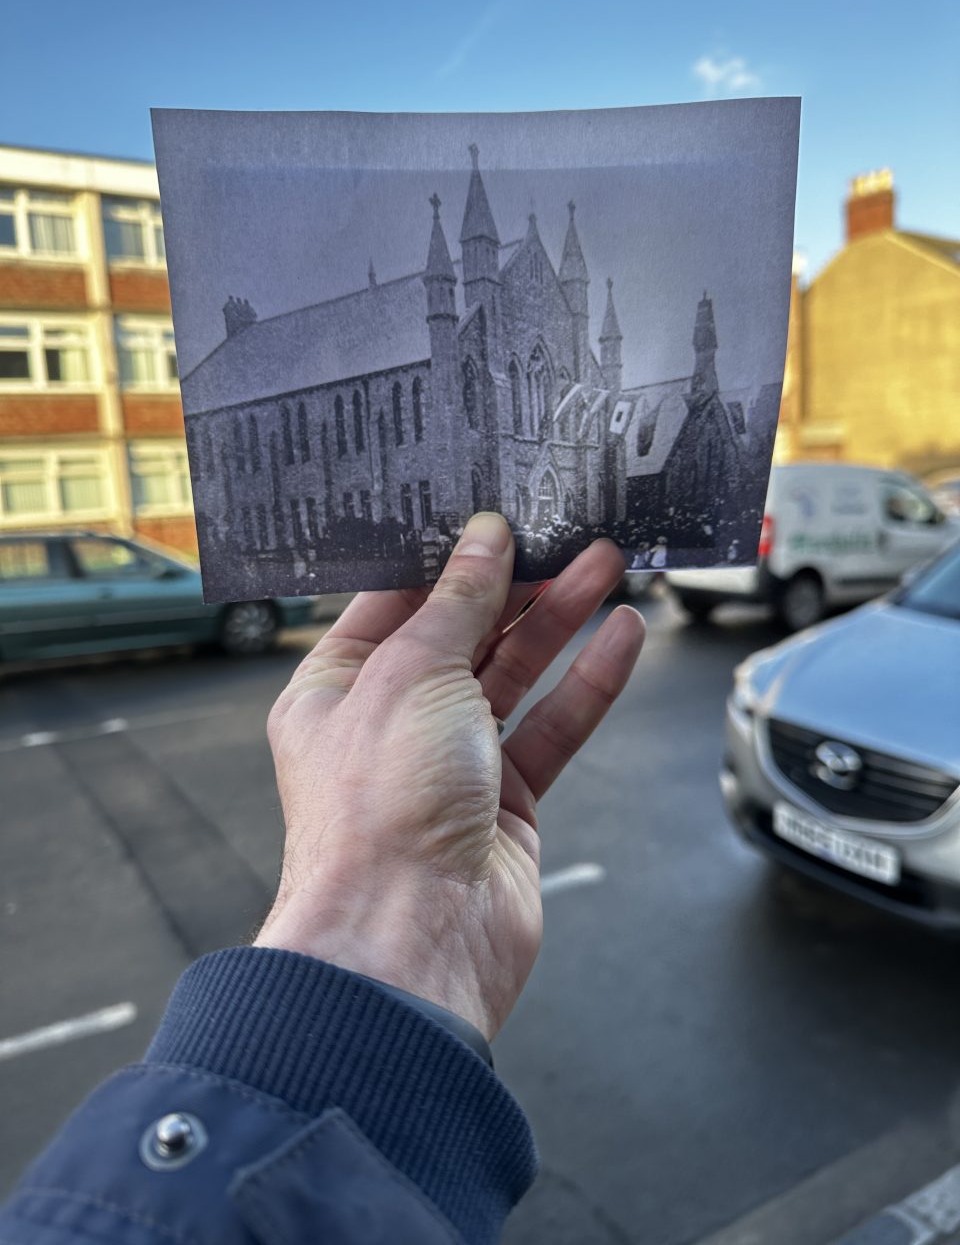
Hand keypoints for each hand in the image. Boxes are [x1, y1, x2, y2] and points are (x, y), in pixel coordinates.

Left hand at [255, 513, 644, 1039]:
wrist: (412, 941)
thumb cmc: (379, 814)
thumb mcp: (412, 674)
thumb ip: (457, 604)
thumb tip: (482, 540)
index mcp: (338, 688)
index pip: (395, 602)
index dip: (446, 557)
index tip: (494, 515)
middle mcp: (392, 722)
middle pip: (463, 633)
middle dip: (516, 582)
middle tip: (567, 535)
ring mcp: (451, 763)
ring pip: (514, 675)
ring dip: (560, 620)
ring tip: (607, 565)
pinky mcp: (505, 801)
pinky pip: (552, 727)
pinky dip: (587, 683)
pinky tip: (620, 639)